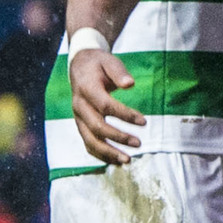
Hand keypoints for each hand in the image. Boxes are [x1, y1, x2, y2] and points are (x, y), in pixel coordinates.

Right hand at [67, 44, 145, 166]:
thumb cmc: (99, 64)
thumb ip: (119, 72)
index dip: (125, 115)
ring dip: (108, 153)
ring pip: (90, 140)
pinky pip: (88, 144)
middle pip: (97, 127)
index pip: (106, 106)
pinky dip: (101, 155)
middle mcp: (79, 106)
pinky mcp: (81, 125)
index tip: (144, 121)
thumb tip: (130, 84)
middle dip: (118, 137)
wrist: (80, 67)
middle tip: (139, 144)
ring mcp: (78, 118)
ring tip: (127, 160)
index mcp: (86, 88)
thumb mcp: (109, 61)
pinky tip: (117, 161)